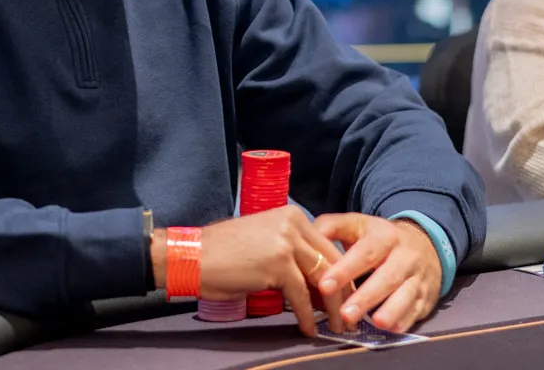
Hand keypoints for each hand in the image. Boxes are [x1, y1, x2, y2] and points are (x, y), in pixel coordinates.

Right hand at [152, 206, 350, 335]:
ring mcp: (286, 241)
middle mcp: (293, 223)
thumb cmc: (223, 253)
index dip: (341, 275)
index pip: (328, 246)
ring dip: (332, 308)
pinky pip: (301, 295)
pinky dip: (307, 315)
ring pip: (322, 279)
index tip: (348, 295)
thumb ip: (293, 256)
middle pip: (331, 261)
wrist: (192, 256)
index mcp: (292, 215)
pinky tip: (309, 328)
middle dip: (344, 292)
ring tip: (336, 326)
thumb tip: (319, 285)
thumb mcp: (265, 245)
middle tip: (350, 315)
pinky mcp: (277, 263)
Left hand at [313, 213, 441, 332]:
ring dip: (390, 311)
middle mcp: (405, 256)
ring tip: (374, 323)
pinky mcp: (426, 297)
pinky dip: (405, 320)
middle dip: (366, 297)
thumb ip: (331, 227)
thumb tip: (307, 237)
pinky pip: (417, 310)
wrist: (425, 244)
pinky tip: (391, 328)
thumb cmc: (379, 238)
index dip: (345, 270)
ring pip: (406, 295)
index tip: (325, 286)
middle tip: (344, 314)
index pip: (364, 253)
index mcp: (384, 236)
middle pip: (387, 277)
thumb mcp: (357, 224)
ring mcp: (418, 278)